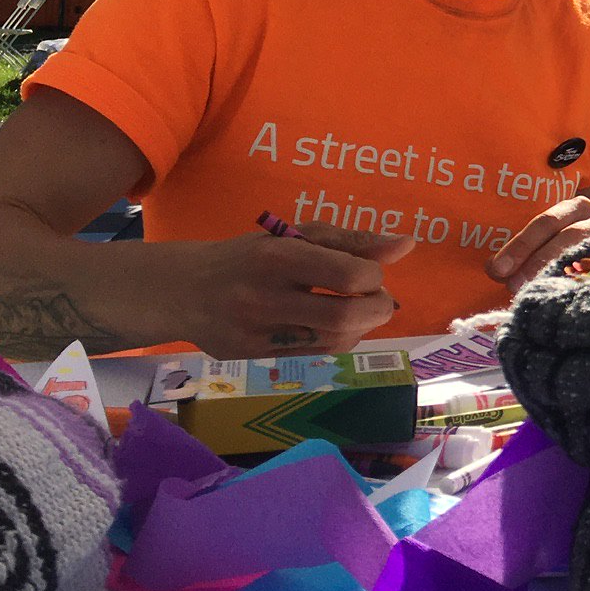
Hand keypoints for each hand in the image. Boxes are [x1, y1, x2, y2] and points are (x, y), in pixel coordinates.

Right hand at [172, 222, 412, 357]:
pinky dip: (337, 340)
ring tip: (358, 310)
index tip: (371, 273)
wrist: (182, 290)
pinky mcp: (253, 355)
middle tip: (380, 298)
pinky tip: (334, 325)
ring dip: (362, 327)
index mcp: (278, 255)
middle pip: (346, 317)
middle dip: (379, 309)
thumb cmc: (250, 256)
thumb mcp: (295, 235)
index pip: (349, 276)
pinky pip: (313, 353)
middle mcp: (265, 296)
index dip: (375, 277)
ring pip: (334, 341)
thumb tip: (406, 245)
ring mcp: (257, 331)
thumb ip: (351, 240)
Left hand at [487, 195, 589, 291]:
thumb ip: (524, 255)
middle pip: (569, 236)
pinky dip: (585, 285)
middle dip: (538, 260)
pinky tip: (568, 297)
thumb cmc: (569, 251)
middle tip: (513, 285)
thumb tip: (495, 269)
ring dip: (559, 274)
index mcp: (577, 208)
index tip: (497, 269)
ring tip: (536, 293)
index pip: (547, 221)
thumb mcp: (548, 244)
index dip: (521, 245)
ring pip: (589, 254)